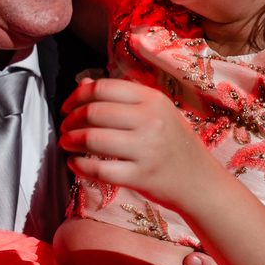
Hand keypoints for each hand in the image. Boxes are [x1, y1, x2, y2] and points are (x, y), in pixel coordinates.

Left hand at [59, 77, 216, 208]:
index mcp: (153, 99)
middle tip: (64, 127)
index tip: (67, 107)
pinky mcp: (141, 176)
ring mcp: (146, 149)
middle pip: (94, 112)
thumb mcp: (155, 112)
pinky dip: (79, 166)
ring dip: (70, 141)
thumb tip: (82, 84)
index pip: (103, 88)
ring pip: (93, 139)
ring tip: (65, 143)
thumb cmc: (174, 144)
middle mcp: (150, 121)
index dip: (77, 96)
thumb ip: (120, 97)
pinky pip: (99, 170)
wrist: (200, 181)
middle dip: (70, 120)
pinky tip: (74, 163)